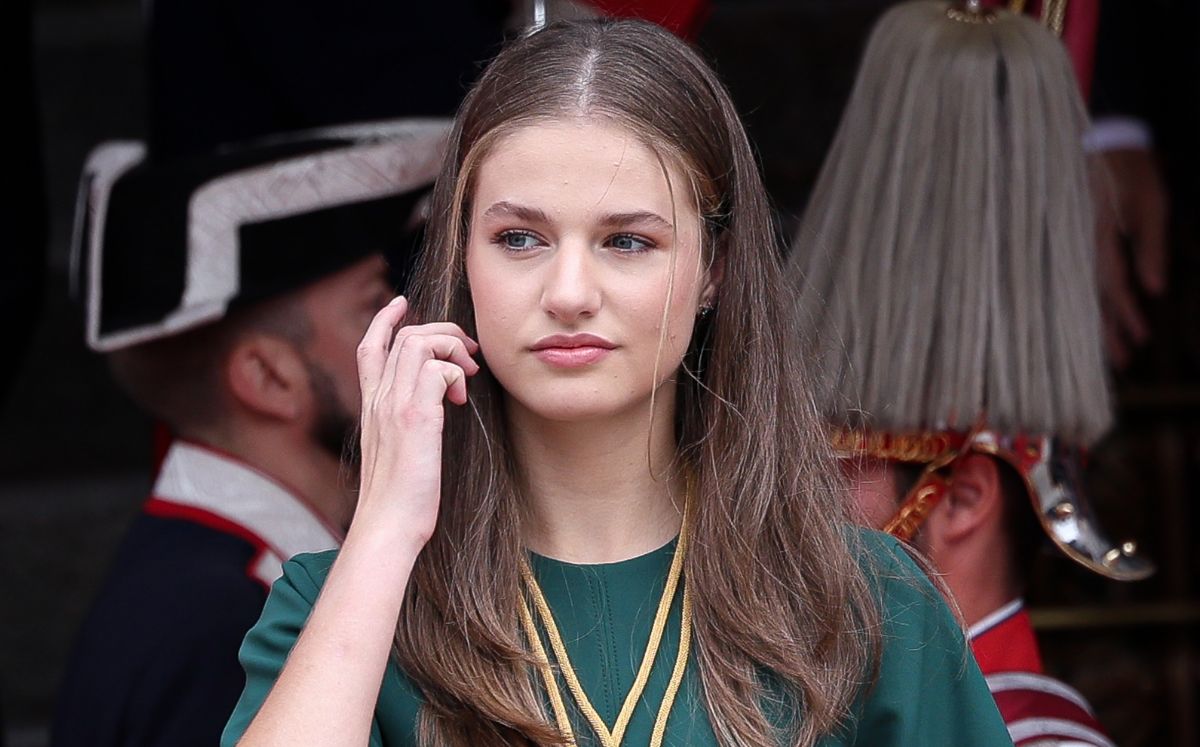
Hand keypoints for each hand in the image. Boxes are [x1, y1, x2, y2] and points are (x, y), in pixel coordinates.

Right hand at [353, 296, 479, 545]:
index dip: (386, 320)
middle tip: (467, 352)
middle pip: (404, 336)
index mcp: (371, 407)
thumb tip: (430, 410)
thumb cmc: (398, 499)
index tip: (402, 303)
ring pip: (420, 343)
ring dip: (452, 348)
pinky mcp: (415, 417)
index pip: (370, 348)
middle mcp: (378, 400)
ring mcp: (394, 406)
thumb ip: (404, 425)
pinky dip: (455, 374)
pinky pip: (437, 369)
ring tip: (468, 374)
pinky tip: (460, 400)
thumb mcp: (396, 453)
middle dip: (441, 331)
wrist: (388, 526)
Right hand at [1092, 148, 1168, 367]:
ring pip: (1089, 293)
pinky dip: (1095, 302)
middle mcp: (1088, 251)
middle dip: (1108, 332)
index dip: (1127, 315)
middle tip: (1120, 363)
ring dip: (1101, 322)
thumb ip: (1151, 247)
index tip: (1142, 340)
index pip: (1114, 287)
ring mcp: (1084, 248)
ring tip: (1111, 350)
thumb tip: (1155, 289)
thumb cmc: (1134, 174)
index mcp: (1102, 243)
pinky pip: (1088, 281)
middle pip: (1096, 299)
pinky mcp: (1087, 245)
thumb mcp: (1152, 206)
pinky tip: (1099, 315)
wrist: (1109, 147)